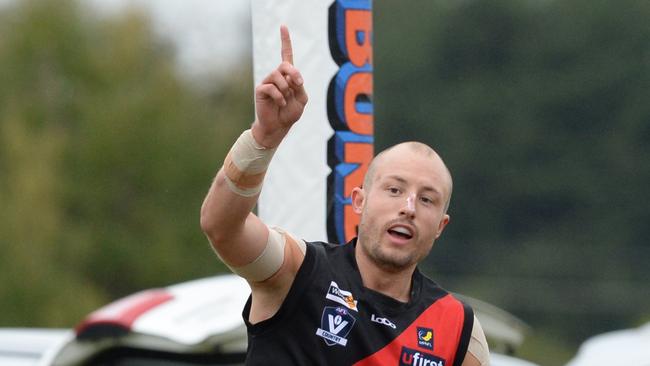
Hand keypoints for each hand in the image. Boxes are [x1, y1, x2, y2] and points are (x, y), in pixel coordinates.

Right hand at [252, 25, 307, 147]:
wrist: (278, 127)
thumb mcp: (302, 99)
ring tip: (285, 100)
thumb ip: (299, 86)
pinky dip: (280, 97)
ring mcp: (267, 82)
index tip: (283, 26)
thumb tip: (290, 77)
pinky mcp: (261, 90)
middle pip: (285, 65)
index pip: (286, 55)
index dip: (285, 41)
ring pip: (278, 76)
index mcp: (288, 76)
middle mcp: (276, 76)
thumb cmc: (289, 113)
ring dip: (286, 89)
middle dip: (294, 73)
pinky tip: (280, 103)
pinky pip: (271, 87)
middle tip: (299, 84)